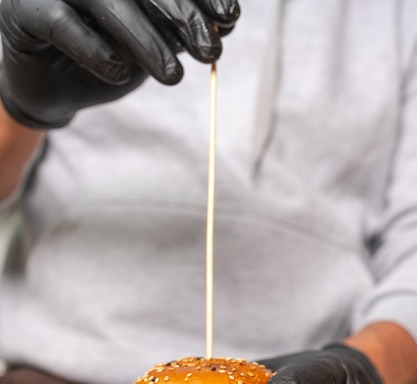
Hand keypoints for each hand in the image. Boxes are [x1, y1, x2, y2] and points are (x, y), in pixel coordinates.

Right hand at [0, 0, 239, 128]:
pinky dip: (93, 49)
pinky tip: (120, 73)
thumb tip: (226, 20)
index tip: (232, 18)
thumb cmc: (105, 56)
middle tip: (210, 49)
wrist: (52, 87)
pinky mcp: (22, 9)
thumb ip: (178, 25)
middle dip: (180, 13)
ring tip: (174, 76)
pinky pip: (61, 23)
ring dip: (144, 38)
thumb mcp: (150, 40)